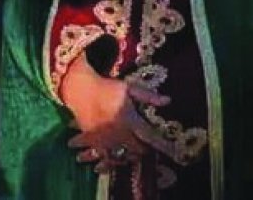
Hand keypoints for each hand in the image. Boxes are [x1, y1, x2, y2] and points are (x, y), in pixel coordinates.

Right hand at [61, 54, 172, 171]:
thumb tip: (168, 100)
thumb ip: (147, 96)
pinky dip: (105, 160)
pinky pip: (101, 155)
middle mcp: (118, 133)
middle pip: (135, 150)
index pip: (150, 136)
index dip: (163, 145)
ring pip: (119, 156)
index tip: (173, 152)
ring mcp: (104, 139)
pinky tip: (103, 164)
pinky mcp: (92, 140)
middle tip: (146, 148)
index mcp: (129, 120)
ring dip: (125, 157)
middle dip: (143, 150)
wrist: (79, 88)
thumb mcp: (128, 88)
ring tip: (128, 156)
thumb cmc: (106, 87)